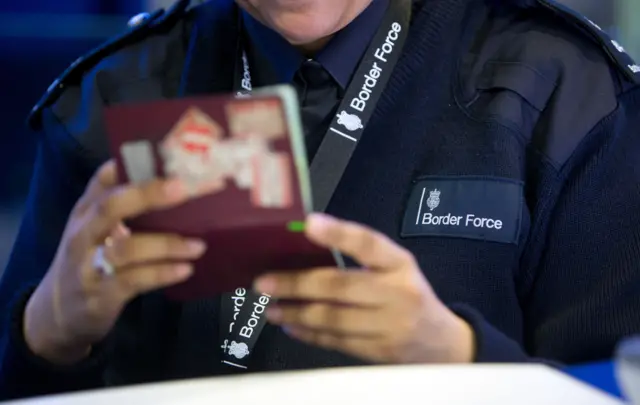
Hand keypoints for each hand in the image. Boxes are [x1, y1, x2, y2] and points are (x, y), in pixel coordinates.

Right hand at [24, 161, 206, 363]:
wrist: (56, 313)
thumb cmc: (88, 260)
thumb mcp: (95, 229)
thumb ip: (122, 206)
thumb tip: (169, 178)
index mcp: (86, 211)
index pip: (104, 179)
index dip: (133, 164)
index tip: (167, 156)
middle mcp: (84, 233)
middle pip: (111, 206)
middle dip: (148, 194)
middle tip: (184, 188)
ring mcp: (90, 265)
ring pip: (127, 248)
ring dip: (167, 244)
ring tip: (198, 245)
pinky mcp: (102, 294)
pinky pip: (135, 280)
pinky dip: (162, 273)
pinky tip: (185, 269)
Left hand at [254, 214, 474, 363]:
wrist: (442, 342)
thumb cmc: (408, 294)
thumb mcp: (395, 269)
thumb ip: (360, 258)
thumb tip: (304, 247)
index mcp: (400, 264)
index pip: (369, 244)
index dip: (339, 233)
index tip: (308, 223)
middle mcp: (397, 293)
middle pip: (341, 286)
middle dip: (297, 284)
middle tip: (264, 282)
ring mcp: (390, 326)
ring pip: (334, 318)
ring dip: (296, 312)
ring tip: (271, 307)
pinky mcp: (380, 352)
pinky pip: (337, 342)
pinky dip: (310, 334)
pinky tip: (291, 325)